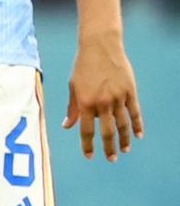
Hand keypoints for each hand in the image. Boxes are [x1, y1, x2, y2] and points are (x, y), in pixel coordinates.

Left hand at [63, 32, 143, 160]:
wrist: (99, 46)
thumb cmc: (83, 66)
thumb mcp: (73, 86)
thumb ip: (72, 107)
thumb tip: (67, 125)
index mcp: (85, 102)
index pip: (86, 130)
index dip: (88, 145)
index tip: (89, 156)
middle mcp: (102, 102)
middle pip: (107, 132)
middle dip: (109, 148)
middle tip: (111, 158)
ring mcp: (117, 98)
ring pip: (123, 125)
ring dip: (124, 140)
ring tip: (125, 149)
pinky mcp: (130, 92)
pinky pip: (135, 113)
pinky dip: (137, 125)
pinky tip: (138, 135)